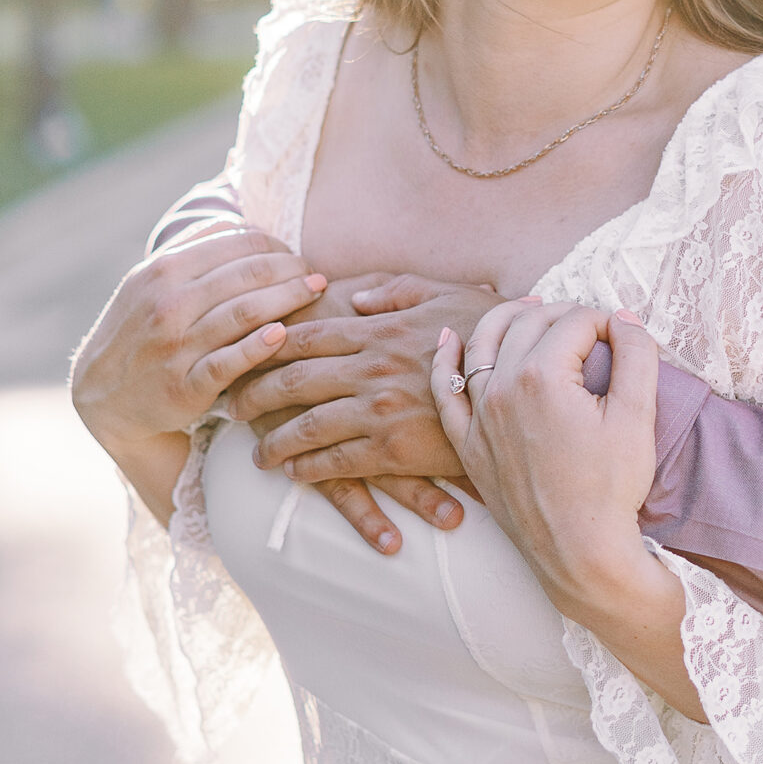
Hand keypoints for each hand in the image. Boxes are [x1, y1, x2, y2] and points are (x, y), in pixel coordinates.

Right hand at [72, 230, 326, 450]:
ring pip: (245, 311)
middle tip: (315, 274)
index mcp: (163, 270)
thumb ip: (191, 249)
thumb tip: (243, 220)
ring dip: (289, 298)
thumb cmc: (140, 331)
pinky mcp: (185, 386)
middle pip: (248, 273)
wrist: (103, 396)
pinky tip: (284, 334)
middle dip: (291, 268)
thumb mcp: (149, 281)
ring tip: (316, 292)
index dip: (274, 245)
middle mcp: (167, 303)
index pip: (235, 243)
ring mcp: (175, 345)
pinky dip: (260, 345)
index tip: (294, 255)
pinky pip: (231, 361)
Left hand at [229, 273, 501, 554]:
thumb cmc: (493, 334)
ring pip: (305, 426)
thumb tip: (356, 295)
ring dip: (273, 440)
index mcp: (379, 327)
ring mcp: (380, 410)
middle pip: (292, 380)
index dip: (266, 345)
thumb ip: (397, 290)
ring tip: (257, 451)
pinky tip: (293, 473)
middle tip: (232, 408)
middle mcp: (371, 367)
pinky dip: (307, 467)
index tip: (243, 354)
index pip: (305, 334)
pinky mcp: (395, 450)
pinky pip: (336, 461)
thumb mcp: (447, 294)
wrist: (530, 385)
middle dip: (254, 394)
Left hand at [433, 301, 698, 718]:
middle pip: (529, 324)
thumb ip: (637, 356)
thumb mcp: (637, 418)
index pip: (575, 321)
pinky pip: (445, 392)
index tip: (625, 336)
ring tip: (528, 308)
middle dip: (562, 314)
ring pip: (481, 345)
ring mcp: (478, 417)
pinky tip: (448, 339)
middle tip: (590, 324)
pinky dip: (444, 360)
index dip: (606, 321)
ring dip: (505, 318)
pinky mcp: (468, 445)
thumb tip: (623, 317)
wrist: (580, 553)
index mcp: (542, 377)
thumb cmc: (612, 489)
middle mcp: (500, 389)